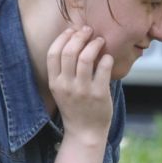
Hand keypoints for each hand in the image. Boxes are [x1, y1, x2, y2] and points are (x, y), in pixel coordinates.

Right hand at [47, 25, 112, 144]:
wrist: (85, 132)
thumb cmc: (75, 107)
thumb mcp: (62, 90)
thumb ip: (64, 70)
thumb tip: (75, 42)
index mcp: (54, 82)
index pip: (53, 53)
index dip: (62, 38)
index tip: (72, 30)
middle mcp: (66, 85)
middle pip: (69, 52)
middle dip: (79, 36)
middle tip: (89, 30)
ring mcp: (82, 90)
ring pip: (86, 58)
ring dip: (94, 44)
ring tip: (100, 40)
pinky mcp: (99, 94)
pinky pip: (104, 69)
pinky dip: (107, 58)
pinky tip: (108, 57)